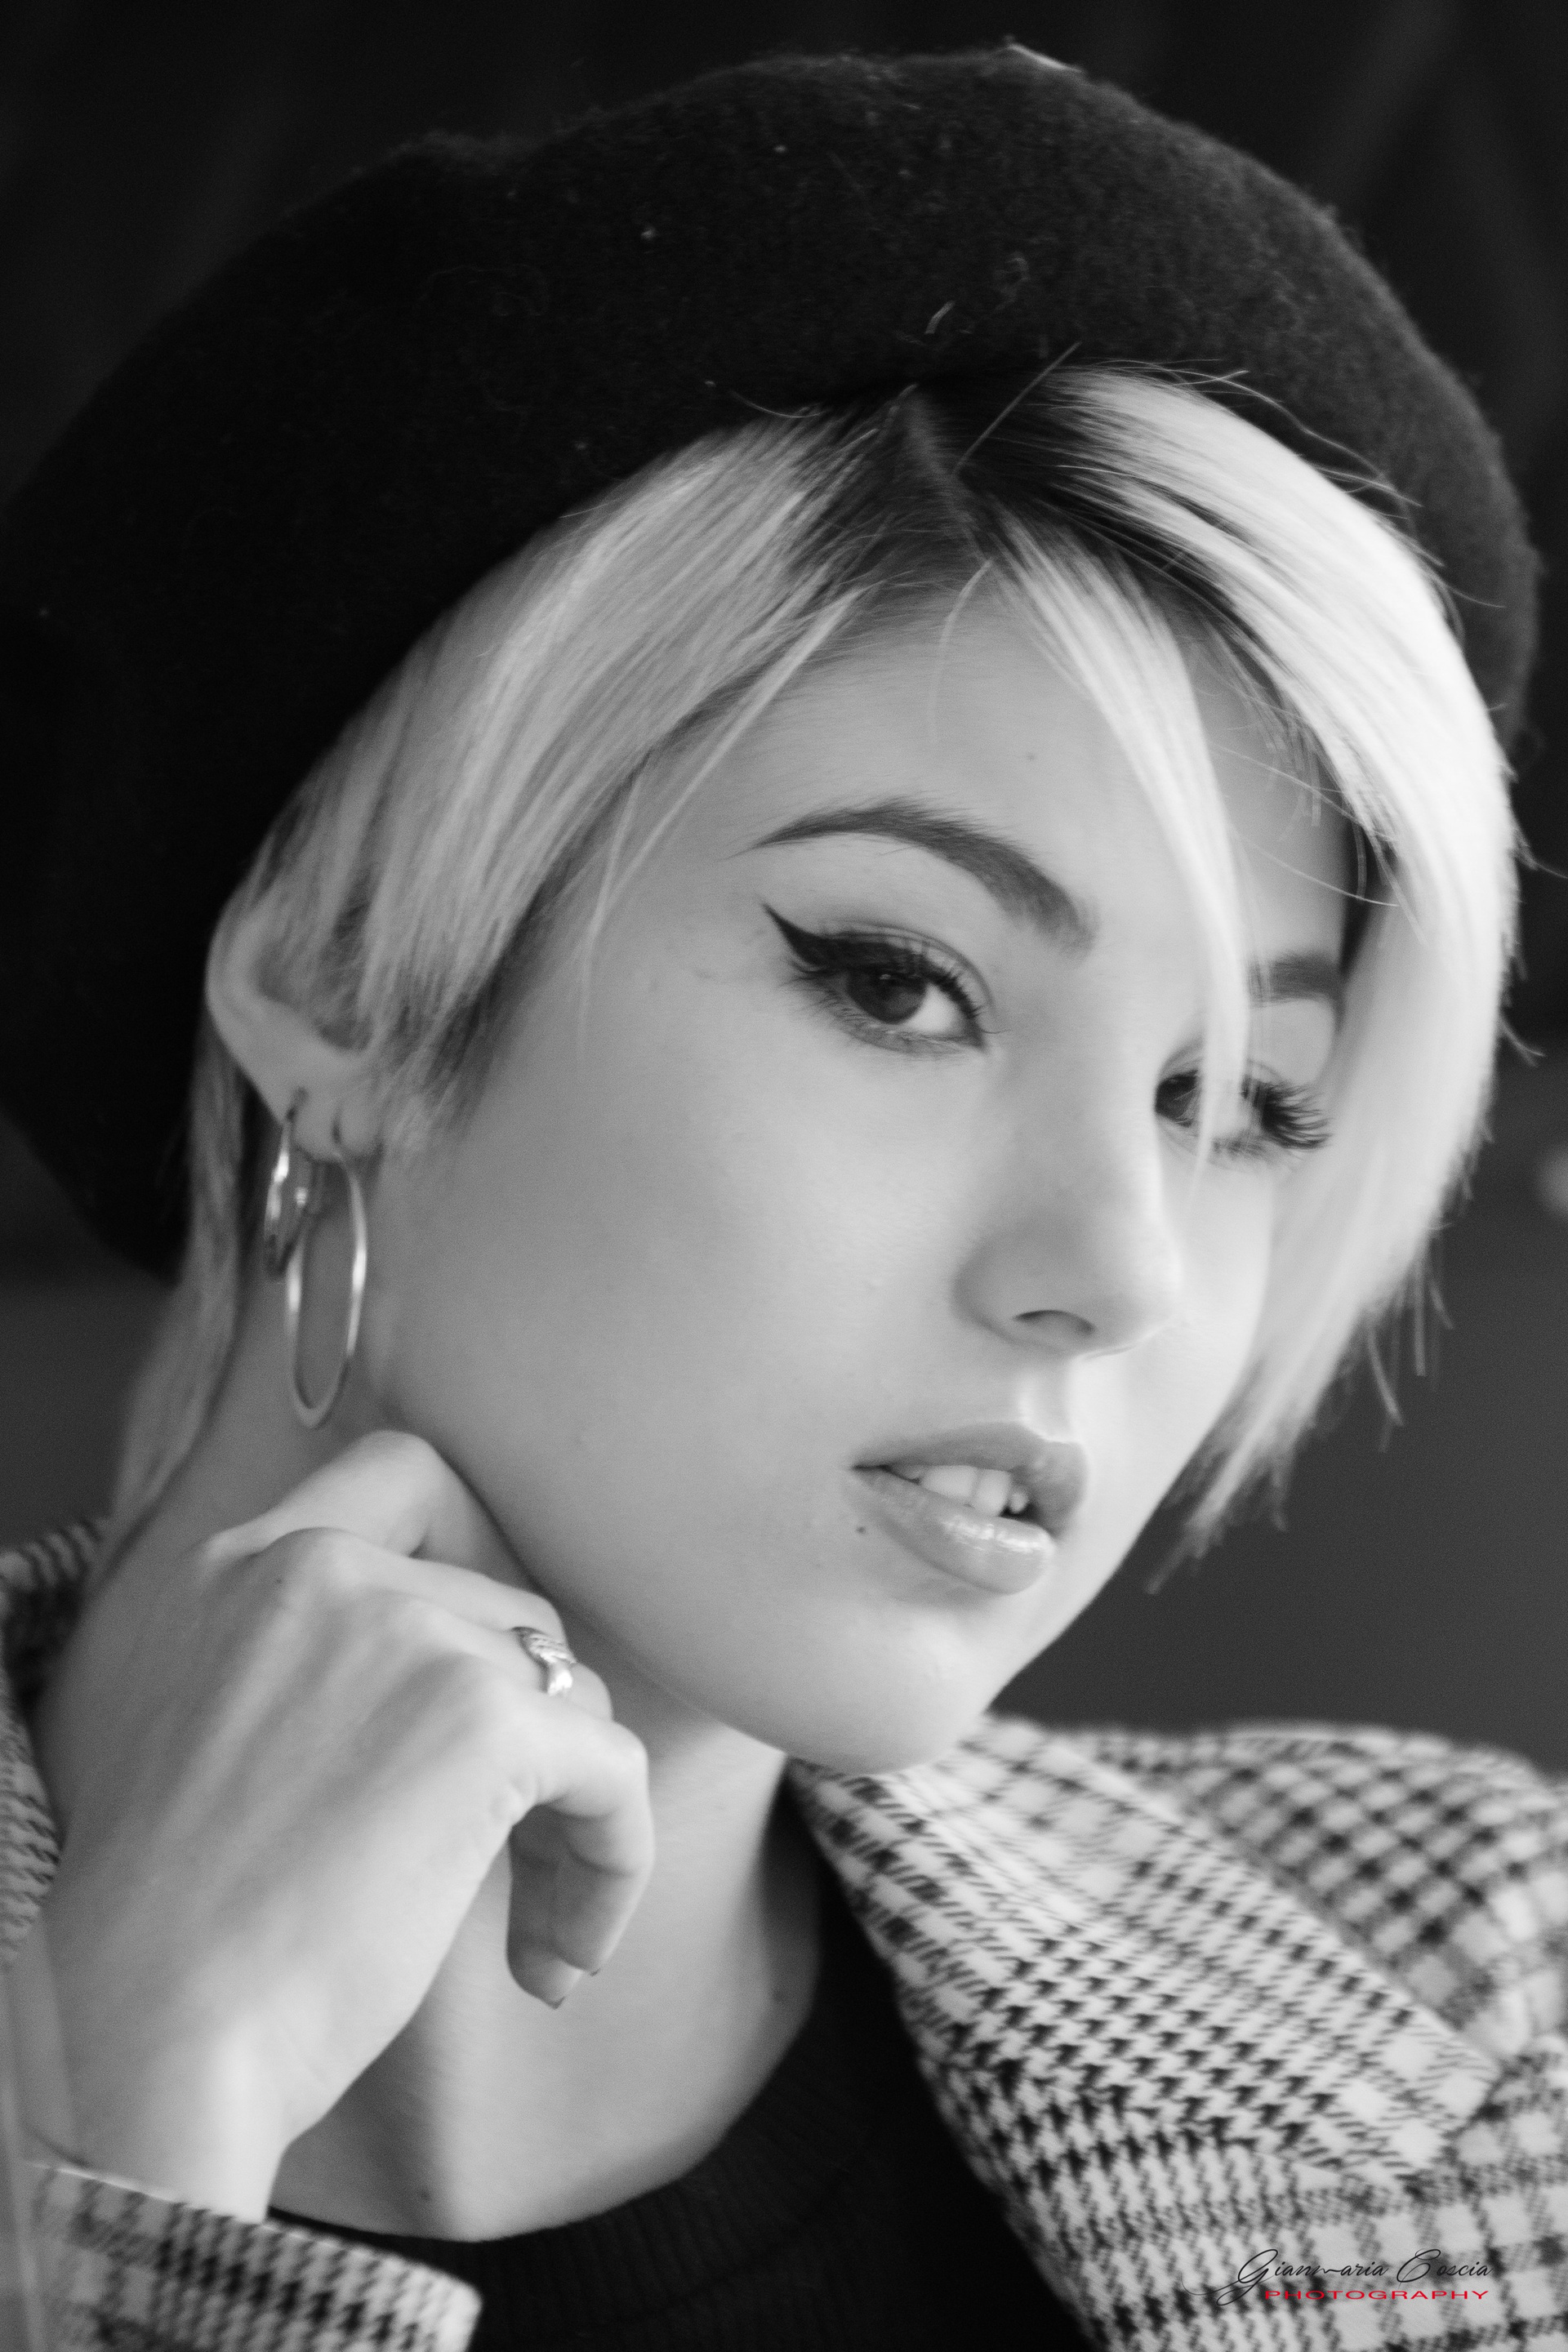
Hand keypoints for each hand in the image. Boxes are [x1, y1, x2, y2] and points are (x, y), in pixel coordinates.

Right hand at [29, 1432, 652, 2217]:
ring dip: (570, 1810)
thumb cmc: (172, 1928)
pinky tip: (562, 1957)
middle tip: (518, 1848)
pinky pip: (614, 1774)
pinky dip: (615, 1861)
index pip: (406, 1475)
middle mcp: (322, 1569)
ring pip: (570, 1692)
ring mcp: (409, 1632)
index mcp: (238, 1564)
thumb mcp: (201, 1730)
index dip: (477, 1556)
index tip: (490, 1674)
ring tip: (535, 1928)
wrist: (149, 2034)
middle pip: (509, 1611)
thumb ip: (301, 1662)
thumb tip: (447, 1682)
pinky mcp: (487, 1717)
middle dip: (533, 1729)